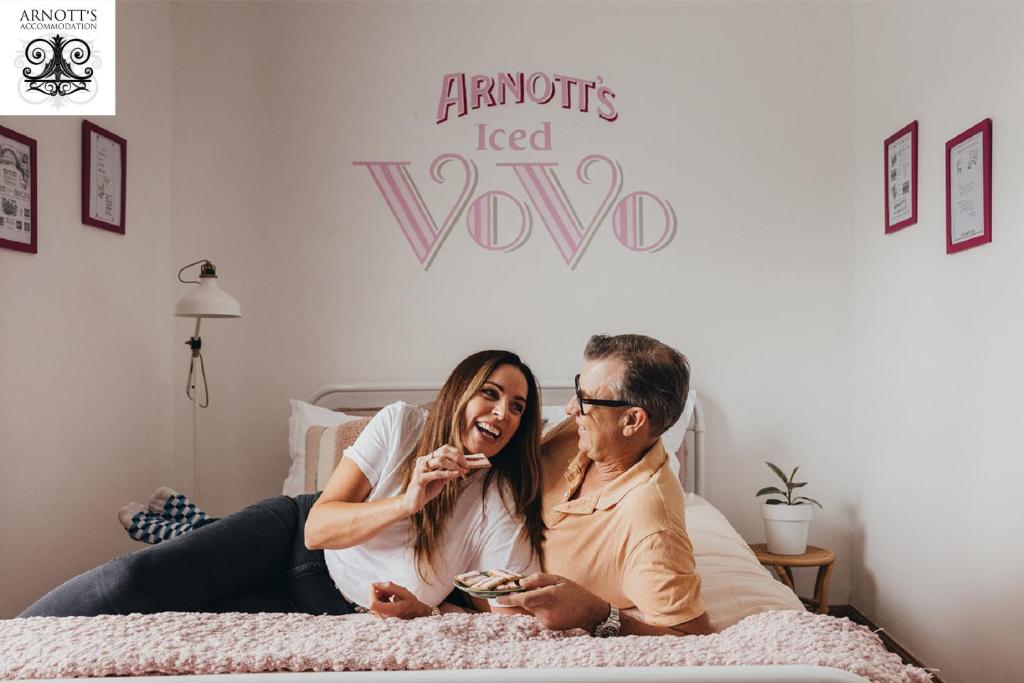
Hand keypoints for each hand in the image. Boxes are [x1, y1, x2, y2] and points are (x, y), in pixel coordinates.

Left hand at [368, 581, 431, 619]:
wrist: (416, 614)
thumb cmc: (411, 603)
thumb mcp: (403, 592)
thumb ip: (389, 587)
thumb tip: (375, 584)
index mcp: (391, 611)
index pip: (373, 604)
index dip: (372, 593)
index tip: (376, 586)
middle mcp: (385, 617)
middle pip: (371, 602)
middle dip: (377, 593)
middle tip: (388, 590)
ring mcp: (382, 619)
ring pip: (373, 603)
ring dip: (379, 596)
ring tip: (391, 595)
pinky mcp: (381, 618)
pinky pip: (375, 606)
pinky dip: (380, 600)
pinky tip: (389, 599)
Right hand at [402, 445, 469, 514]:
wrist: (414, 502)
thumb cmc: (427, 490)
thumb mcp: (441, 480)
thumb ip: (450, 473)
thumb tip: (463, 468)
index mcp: (427, 459)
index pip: (444, 449)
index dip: (456, 453)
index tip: (465, 460)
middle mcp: (423, 461)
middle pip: (443, 452)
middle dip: (457, 457)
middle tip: (466, 465)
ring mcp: (420, 469)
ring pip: (440, 460)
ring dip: (454, 464)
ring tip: (462, 470)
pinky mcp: (419, 478)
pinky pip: (436, 473)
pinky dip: (448, 473)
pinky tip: (456, 474)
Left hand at [496, 573, 610, 631]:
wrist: (590, 613)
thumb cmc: (575, 593)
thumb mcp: (559, 579)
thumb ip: (539, 579)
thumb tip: (521, 583)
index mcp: (550, 596)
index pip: (524, 599)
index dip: (510, 599)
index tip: (498, 598)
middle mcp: (547, 611)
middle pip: (525, 605)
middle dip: (518, 599)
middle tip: (513, 595)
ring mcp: (547, 621)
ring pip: (531, 610)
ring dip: (532, 603)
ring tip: (549, 599)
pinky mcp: (549, 627)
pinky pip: (538, 616)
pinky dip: (540, 610)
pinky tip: (553, 607)